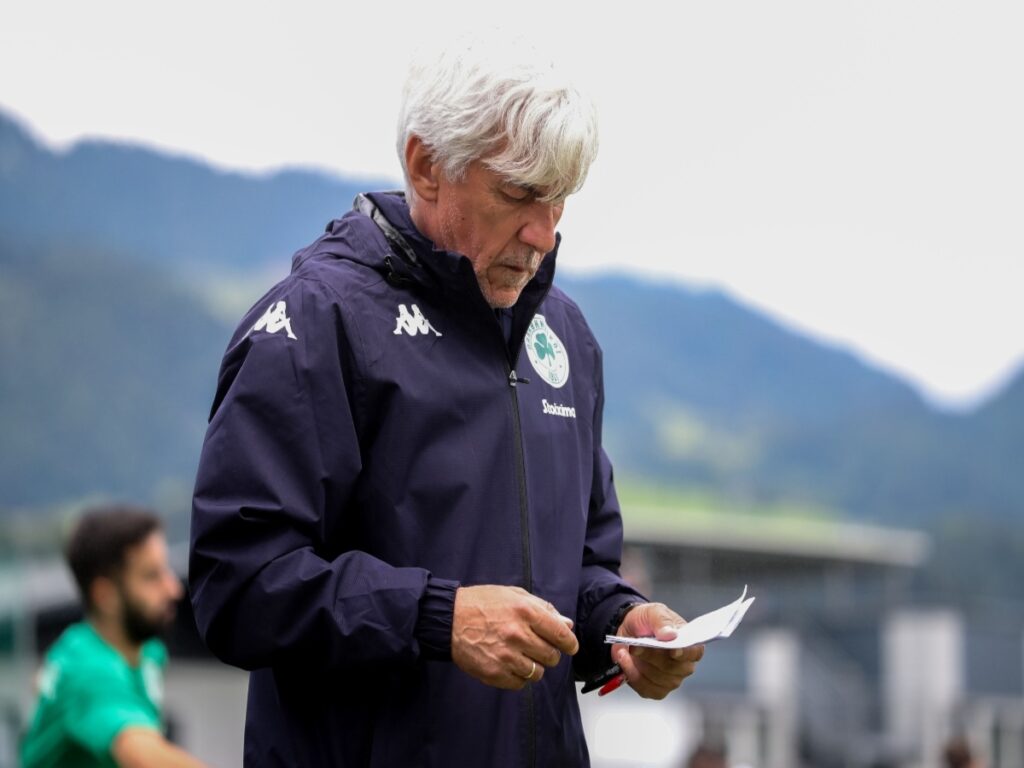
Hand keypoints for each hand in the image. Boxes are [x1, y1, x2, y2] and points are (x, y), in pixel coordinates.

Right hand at [451, 585, 578, 689]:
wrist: (448, 619)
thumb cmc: (482, 604)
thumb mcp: (514, 595)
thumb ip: (543, 609)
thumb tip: (566, 624)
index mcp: (526, 612)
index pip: (561, 635)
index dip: (569, 644)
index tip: (569, 647)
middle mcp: (518, 634)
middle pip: (552, 657)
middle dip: (549, 654)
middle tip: (537, 647)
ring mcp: (506, 656)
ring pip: (537, 673)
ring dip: (533, 666)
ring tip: (520, 656)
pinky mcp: (494, 673)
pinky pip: (520, 683)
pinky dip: (518, 677)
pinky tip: (508, 664)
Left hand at [612, 602, 703, 699]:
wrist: (629, 630)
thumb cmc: (647, 620)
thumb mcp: (653, 612)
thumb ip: (662, 621)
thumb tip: (670, 635)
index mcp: (689, 644)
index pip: (694, 653)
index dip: (685, 653)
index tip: (672, 651)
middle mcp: (683, 665)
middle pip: (673, 668)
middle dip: (652, 657)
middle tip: (636, 646)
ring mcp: (670, 679)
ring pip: (658, 680)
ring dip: (638, 666)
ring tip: (624, 651)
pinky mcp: (655, 689)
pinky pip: (646, 689)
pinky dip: (632, 675)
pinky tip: (624, 661)